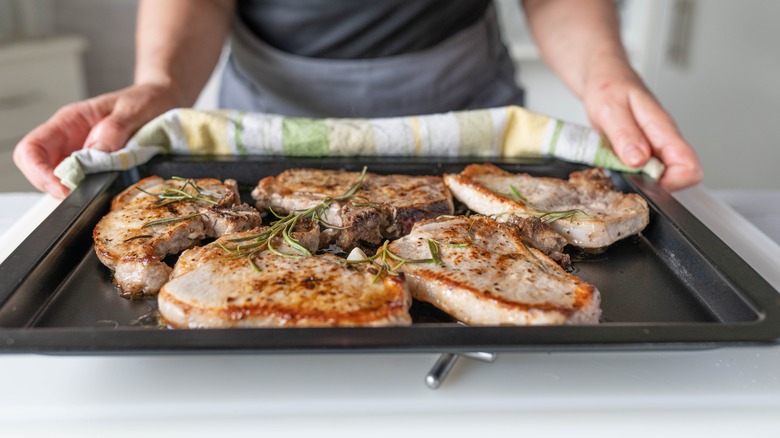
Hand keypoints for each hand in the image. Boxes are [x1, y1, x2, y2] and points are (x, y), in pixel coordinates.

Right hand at [13, 83, 179, 197]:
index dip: (39, 171)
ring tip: (93, 194)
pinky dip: (86, 191)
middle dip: (52, 186)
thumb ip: (114, 129)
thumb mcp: (133, 110)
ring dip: (69, 190)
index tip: (63, 188)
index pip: (32, 147)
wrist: (161, 101)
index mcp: (70, 120)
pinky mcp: (94, 165)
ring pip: (56, 179)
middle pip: (37, 167)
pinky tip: (101, 191)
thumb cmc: (146, 100)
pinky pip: (80, 182)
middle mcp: (68, 138)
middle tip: (78, 198)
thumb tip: (94, 152)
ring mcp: (79, 152)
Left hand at [581, 55, 702, 190]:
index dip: (671, 183)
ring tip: (616, 167)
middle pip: (678, 177)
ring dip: (639, 180)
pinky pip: (643, 171)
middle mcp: (663, 140)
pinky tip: (614, 165)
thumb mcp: (610, 108)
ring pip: (660, 177)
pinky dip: (629, 174)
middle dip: (652, 185)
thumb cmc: (608, 86)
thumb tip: (639, 160)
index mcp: (662, 129)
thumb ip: (624, 134)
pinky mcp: (642, 151)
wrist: (603, 76)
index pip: (689, 167)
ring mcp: (654, 146)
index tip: (645, 183)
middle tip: (625, 175)